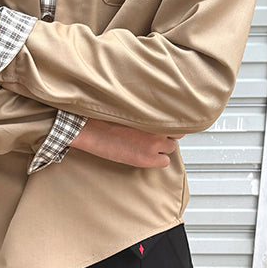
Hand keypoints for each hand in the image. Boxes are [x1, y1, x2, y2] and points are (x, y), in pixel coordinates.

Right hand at [69, 118, 184, 167]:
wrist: (90, 129)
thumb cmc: (103, 115)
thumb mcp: (128, 105)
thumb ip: (145, 108)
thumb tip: (153, 111)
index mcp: (155, 111)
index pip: (176, 117)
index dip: (167, 122)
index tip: (160, 125)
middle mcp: (158, 127)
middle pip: (176, 133)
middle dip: (166, 135)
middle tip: (153, 136)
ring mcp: (154, 143)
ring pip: (171, 148)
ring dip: (162, 148)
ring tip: (147, 146)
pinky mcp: (147, 159)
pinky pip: (164, 162)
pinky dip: (158, 160)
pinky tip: (145, 156)